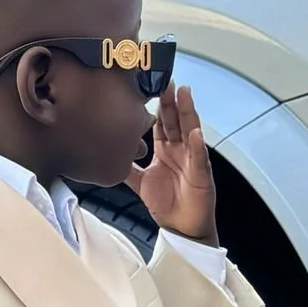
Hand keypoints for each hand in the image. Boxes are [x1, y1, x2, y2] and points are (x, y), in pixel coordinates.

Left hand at [130, 82, 217, 244]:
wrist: (181, 227)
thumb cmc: (166, 203)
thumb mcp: (140, 182)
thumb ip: (126, 168)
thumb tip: (105, 157)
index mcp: (165, 149)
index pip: (161, 121)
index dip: (156, 105)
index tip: (149, 86)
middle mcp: (180, 149)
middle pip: (175, 119)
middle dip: (170, 100)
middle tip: (165, 79)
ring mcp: (192, 159)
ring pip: (190, 130)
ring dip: (187, 111)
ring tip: (183, 93)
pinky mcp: (201, 174)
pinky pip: (200, 157)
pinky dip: (198, 145)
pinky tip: (195, 134)